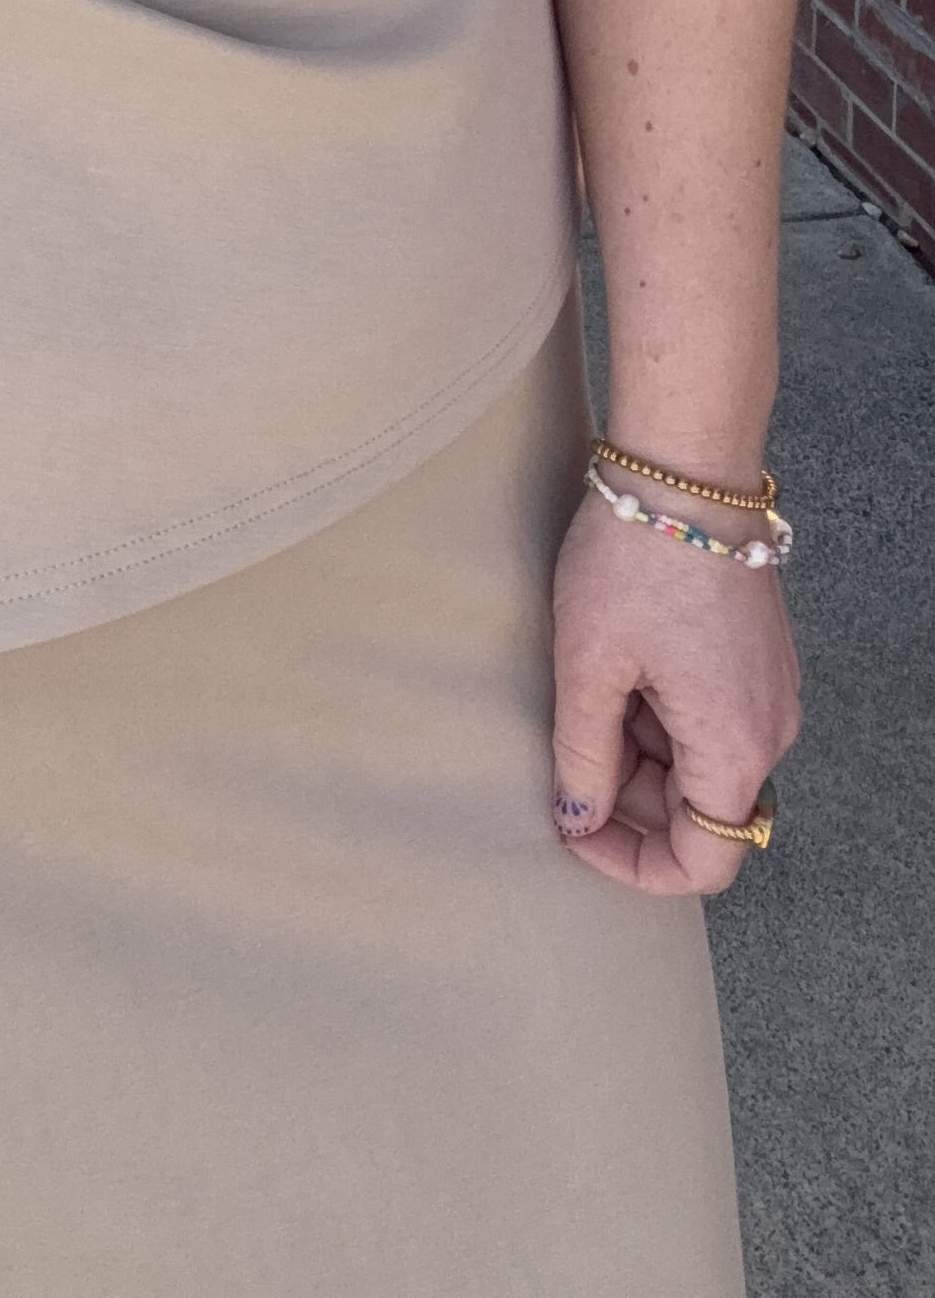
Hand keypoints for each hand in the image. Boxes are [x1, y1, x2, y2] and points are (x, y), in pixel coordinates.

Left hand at [549, 485, 800, 892]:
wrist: (683, 468)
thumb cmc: (635, 560)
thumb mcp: (589, 665)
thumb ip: (584, 757)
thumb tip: (579, 819)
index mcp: (735, 746)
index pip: (704, 861)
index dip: (633, 865)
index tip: (573, 830)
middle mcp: (769, 728)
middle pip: (699, 809)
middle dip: (627, 798)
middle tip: (564, 744)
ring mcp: (767, 689)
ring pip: (698, 759)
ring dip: (639, 748)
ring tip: (586, 684)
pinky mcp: (756, 655)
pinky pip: (707, 715)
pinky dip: (658, 711)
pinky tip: (616, 662)